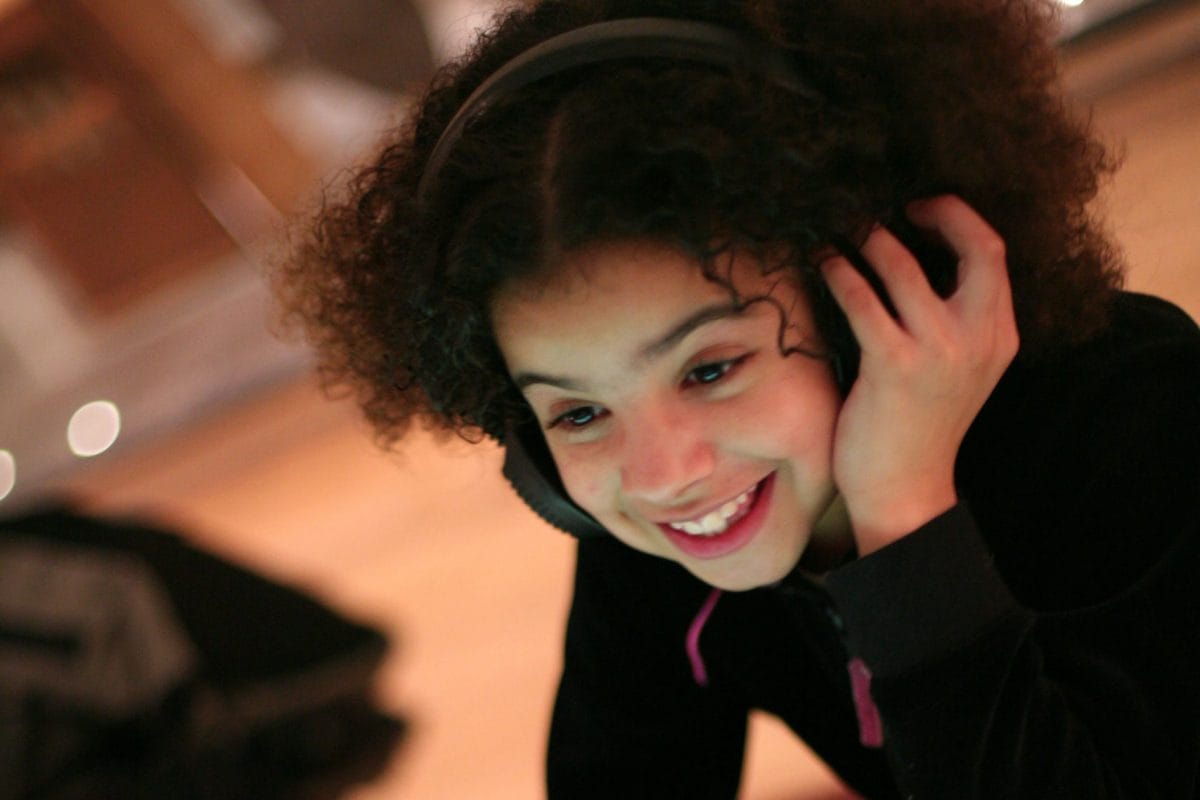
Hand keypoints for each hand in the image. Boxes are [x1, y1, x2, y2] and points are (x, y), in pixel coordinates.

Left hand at [820, 195, 1019, 554]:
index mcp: (1000, 335)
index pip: (994, 251)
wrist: (905, 490)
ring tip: (842, 233)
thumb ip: (952, 319)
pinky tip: (824, 265)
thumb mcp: (957, 369)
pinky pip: (862, 299)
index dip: (958, 217)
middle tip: (885, 208)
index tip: (921, 208)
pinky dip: (840, 272)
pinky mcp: (894, 365)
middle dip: (933, 210)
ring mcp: (939, 351)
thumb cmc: (919, 426)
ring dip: (868, 239)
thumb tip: (913, 260)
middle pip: (974, 244)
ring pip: (904, 265)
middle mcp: (980, 338)